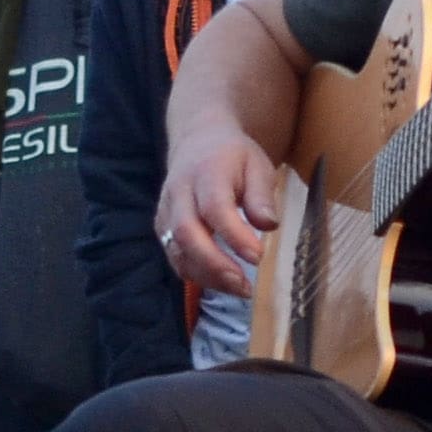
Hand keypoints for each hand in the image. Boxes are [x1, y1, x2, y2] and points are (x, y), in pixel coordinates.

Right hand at [155, 127, 283, 298]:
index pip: (214, 207)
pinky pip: (174, 255)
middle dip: (215, 264)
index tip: (258, 256)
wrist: (197, 142)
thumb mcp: (257, 165)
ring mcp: (166, 210)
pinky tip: (222, 282)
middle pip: (186, 232)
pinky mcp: (163, 226)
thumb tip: (268, 225)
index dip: (234, 235)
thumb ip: (261, 195)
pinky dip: (196, 274)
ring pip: (176, 249)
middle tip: (245, 286)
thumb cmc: (233, 157)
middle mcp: (179, 192)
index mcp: (206, 173)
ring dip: (207, 275)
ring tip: (239, 290)